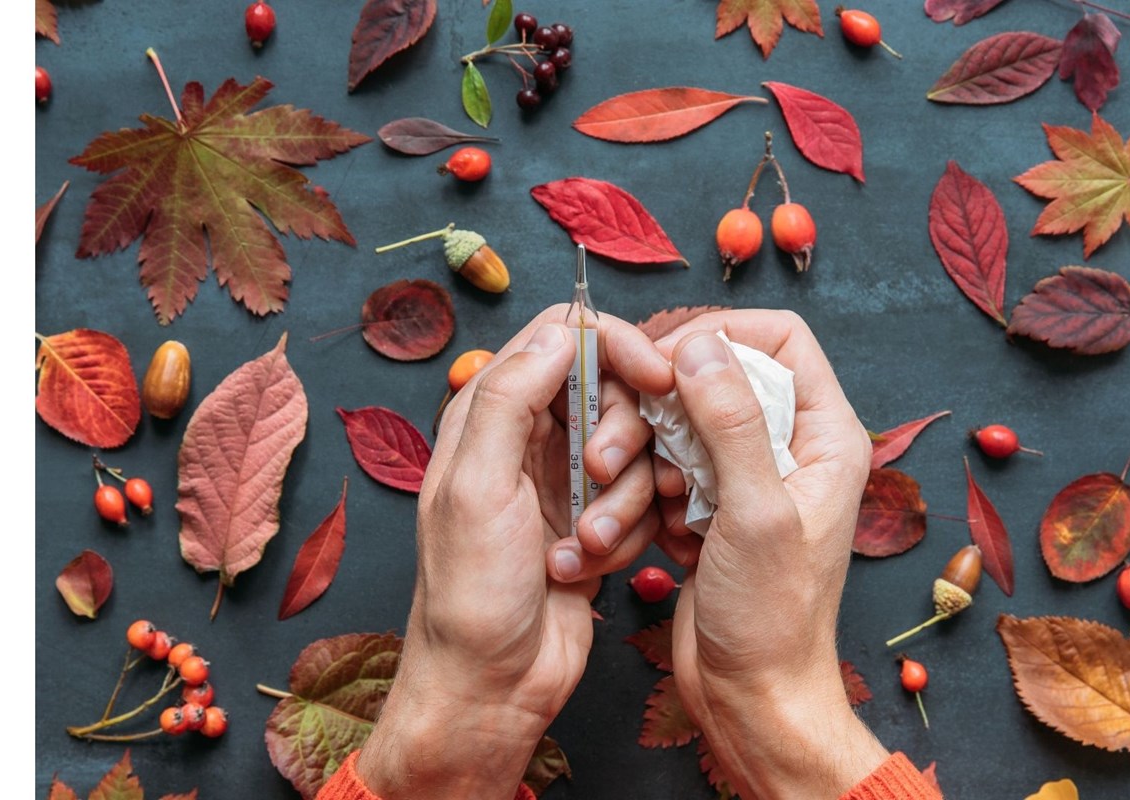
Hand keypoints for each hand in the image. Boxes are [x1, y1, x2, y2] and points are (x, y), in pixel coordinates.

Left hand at [357, 305, 671, 798]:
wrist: (493, 685)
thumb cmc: (471, 594)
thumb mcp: (477, 486)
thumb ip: (511, 399)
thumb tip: (561, 332)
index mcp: (491, 414)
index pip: (563, 337)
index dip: (617, 345)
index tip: (658, 376)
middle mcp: (530, 439)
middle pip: (612, 391)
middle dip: (622, 434)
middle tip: (603, 476)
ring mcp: (566, 482)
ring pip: (636, 449)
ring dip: (623, 498)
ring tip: (583, 544)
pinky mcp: (597, 522)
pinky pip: (641, 500)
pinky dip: (627, 530)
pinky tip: (589, 566)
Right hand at [651, 310, 889, 798]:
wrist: (751, 696)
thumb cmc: (771, 617)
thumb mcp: (755, 513)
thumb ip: (731, 423)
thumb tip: (700, 342)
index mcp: (825, 435)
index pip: (781, 339)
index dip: (719, 337)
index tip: (661, 363)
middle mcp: (789, 446)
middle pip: (716, 379)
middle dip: (658, 408)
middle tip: (614, 445)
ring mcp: (745, 477)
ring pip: (679, 427)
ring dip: (637, 461)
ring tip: (610, 502)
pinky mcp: (709, 507)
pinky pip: (662, 472)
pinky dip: (637, 497)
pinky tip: (625, 535)